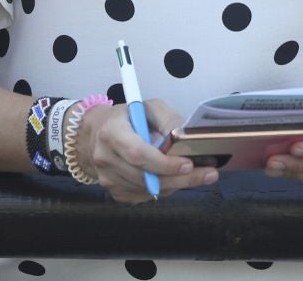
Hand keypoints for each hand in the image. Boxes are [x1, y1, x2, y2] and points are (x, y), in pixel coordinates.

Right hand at [78, 99, 215, 203]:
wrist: (95, 134)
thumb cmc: (124, 118)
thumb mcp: (147, 107)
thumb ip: (167, 118)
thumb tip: (186, 135)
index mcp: (111, 132)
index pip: (137, 153)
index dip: (164, 163)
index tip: (188, 164)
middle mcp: (105, 158)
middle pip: (145, 177)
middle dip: (180, 178)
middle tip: (207, 174)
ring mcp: (108, 179)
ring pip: (148, 190)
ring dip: (176, 184)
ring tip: (199, 175)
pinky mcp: (115, 192)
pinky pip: (144, 196)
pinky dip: (163, 189)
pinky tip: (174, 178)